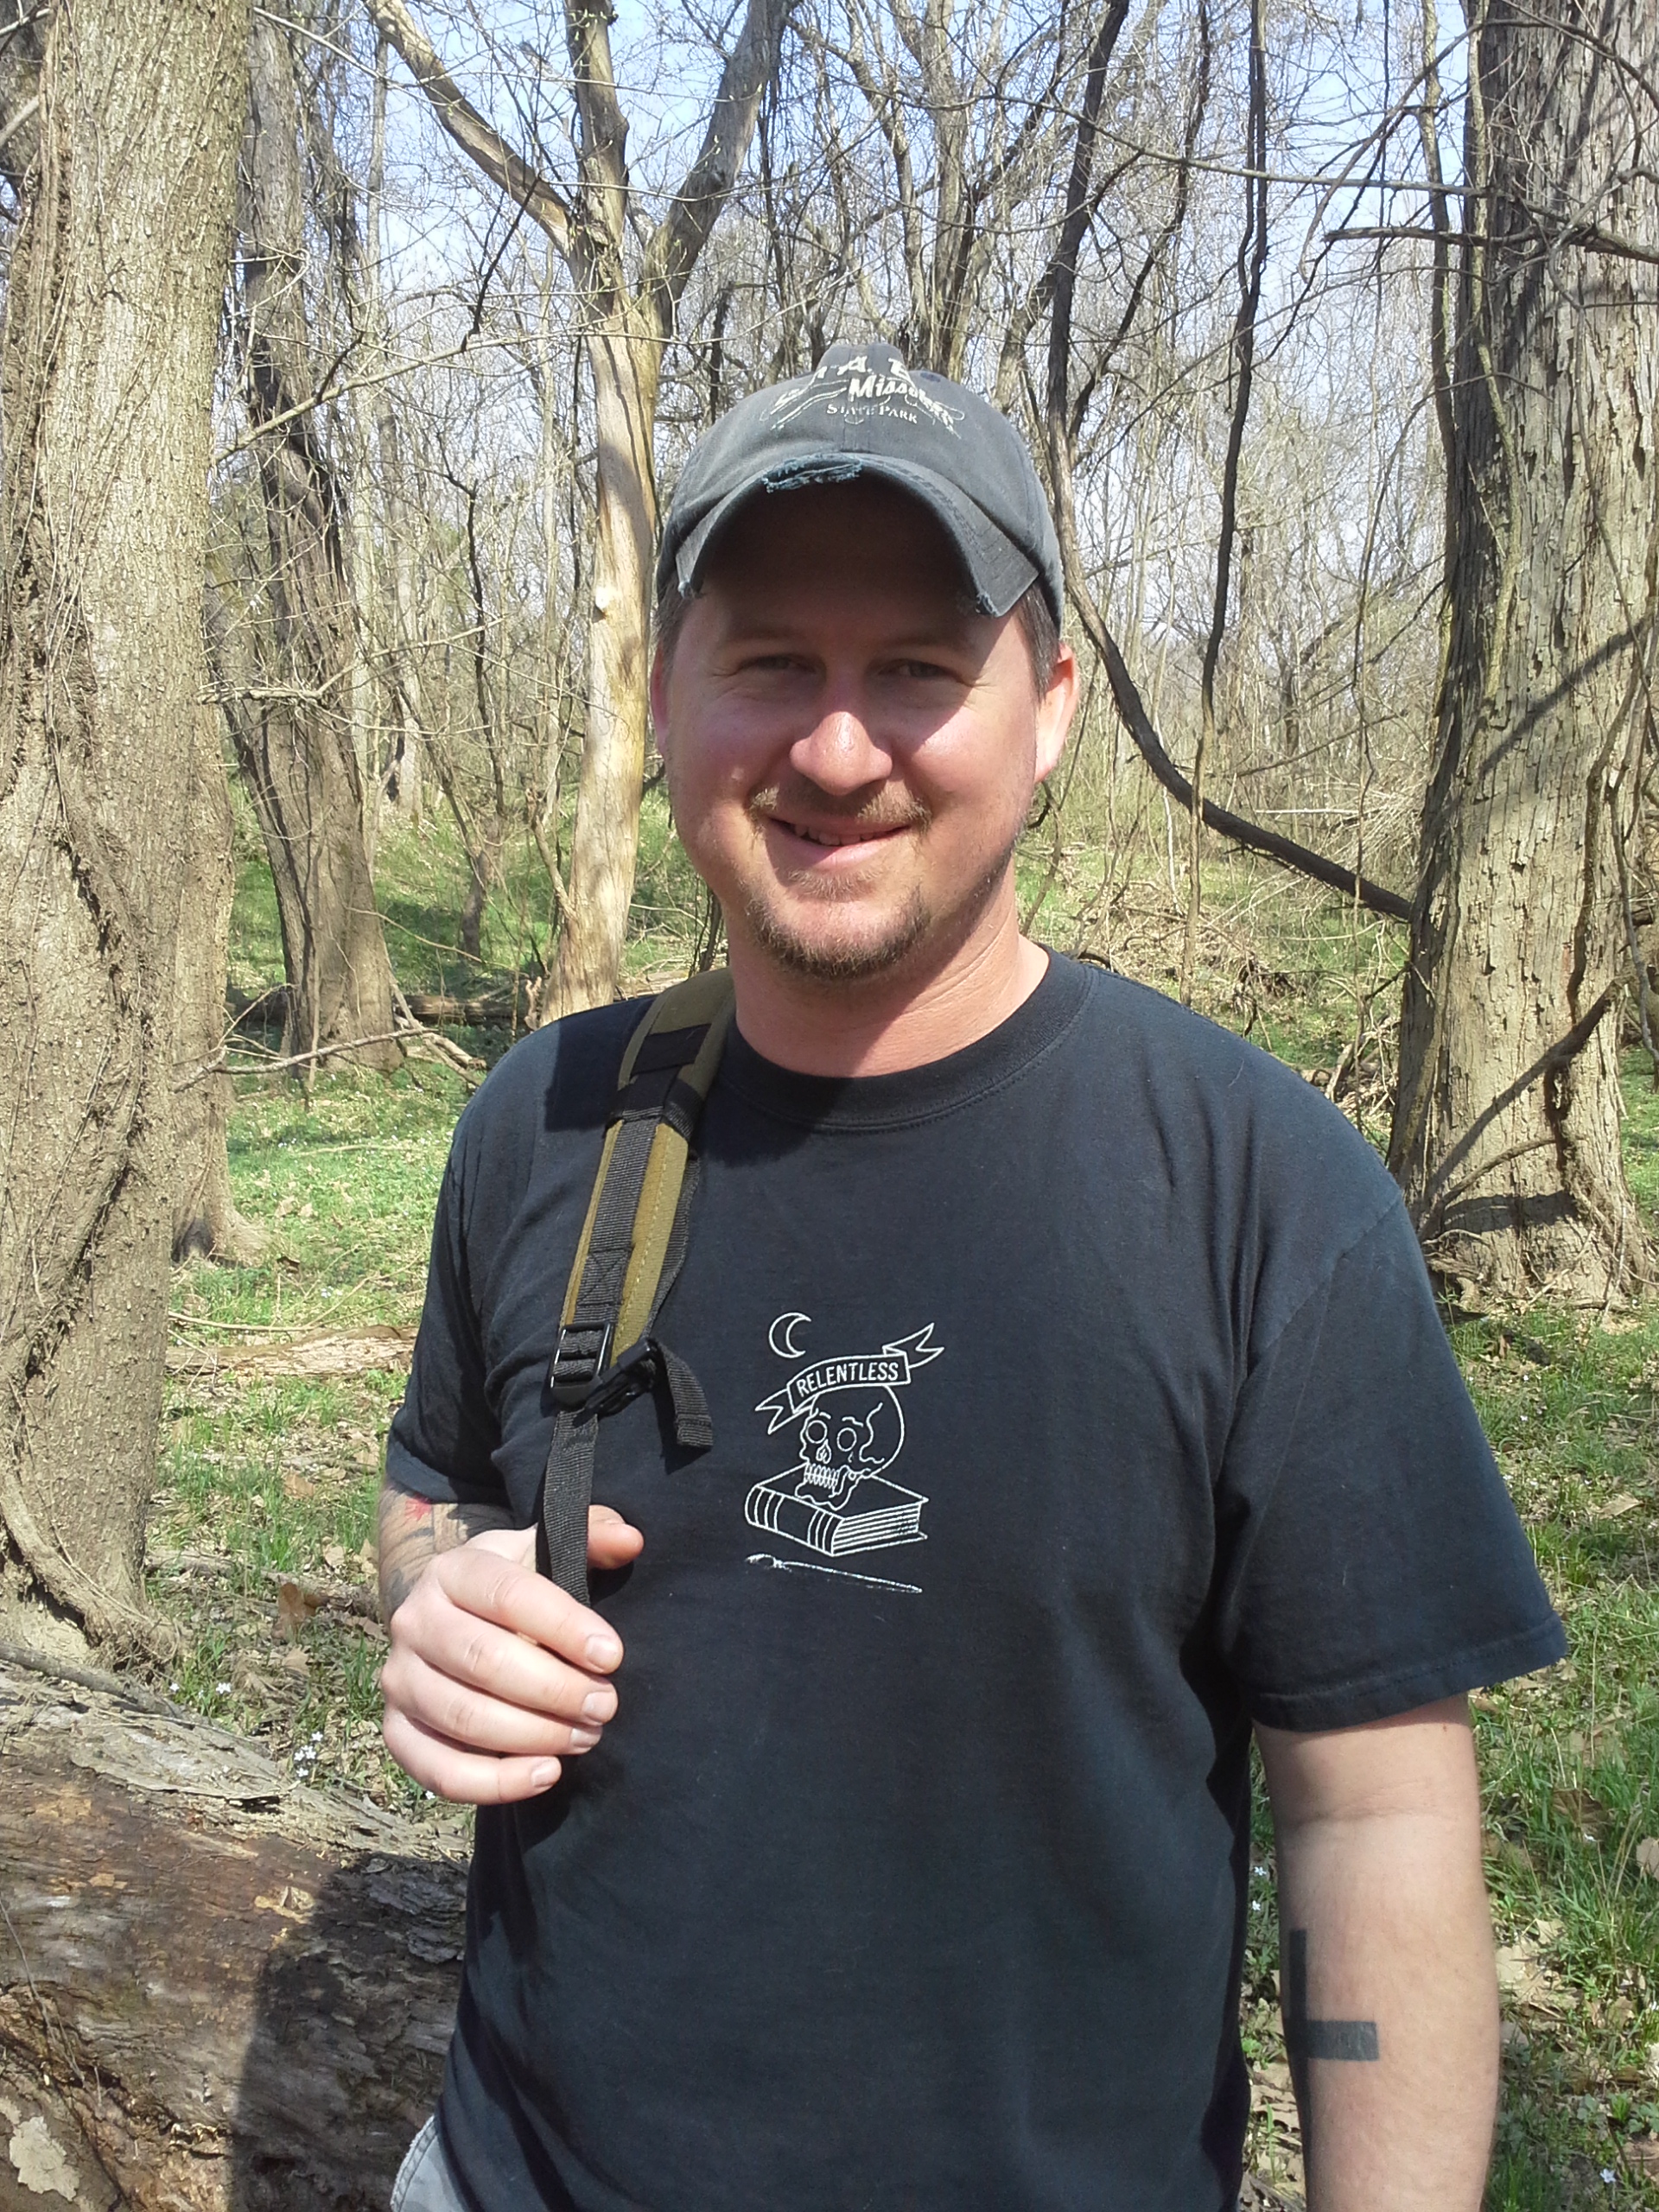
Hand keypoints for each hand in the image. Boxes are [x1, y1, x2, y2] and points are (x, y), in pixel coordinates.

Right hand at [379, 1505, 644, 1803]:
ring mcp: (399, 1679)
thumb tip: (630, 1540)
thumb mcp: (544, 1552)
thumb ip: (590, 1538)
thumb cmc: (512, 1590)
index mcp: (453, 1570)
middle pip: (485, 1661)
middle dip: (555, 1690)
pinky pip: (438, 1769)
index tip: (613, 1656)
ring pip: (463, 1717)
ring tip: (586, 1737)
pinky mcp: (396, 1731)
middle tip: (605, 1706)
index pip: (509, 1595)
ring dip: (534, 1735)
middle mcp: (414, 1621)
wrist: (449, 1621)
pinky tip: (546, 1774)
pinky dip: (494, 1782)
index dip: (565, 1627)